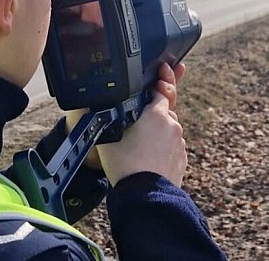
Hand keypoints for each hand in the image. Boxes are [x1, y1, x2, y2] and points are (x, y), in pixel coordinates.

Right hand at [66, 62, 185, 171]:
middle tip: (138, 122)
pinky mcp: (181, 160)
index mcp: (157, 114)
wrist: (143, 196)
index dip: (160, 81)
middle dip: (154, 113)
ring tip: (140, 145)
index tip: (162, 71)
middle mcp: (172, 125)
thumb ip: (104, 115)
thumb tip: (87, 103)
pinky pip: (171, 147)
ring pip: (168, 130)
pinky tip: (148, 157)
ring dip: (158, 133)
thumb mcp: (108, 135)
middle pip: (165, 111)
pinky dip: (162, 148)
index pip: (162, 90)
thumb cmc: (124, 164)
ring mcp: (179, 143)